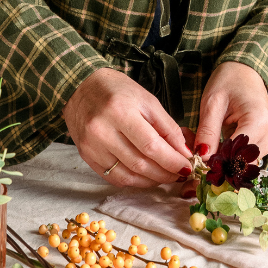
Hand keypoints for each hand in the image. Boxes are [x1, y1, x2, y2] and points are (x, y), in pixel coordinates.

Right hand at [63, 68, 193, 187]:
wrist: (80, 87)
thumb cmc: (116, 90)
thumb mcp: (147, 100)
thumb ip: (168, 128)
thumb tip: (184, 154)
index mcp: (119, 111)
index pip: (151, 146)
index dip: (172, 161)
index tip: (187, 167)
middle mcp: (101, 130)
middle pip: (140, 164)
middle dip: (165, 174)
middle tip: (179, 174)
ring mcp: (91, 145)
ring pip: (128, 176)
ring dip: (152, 180)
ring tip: (165, 175)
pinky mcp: (86, 156)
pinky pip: (113, 178)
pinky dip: (134, 181)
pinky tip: (145, 176)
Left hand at [193, 61, 267, 161]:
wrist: (246, 72)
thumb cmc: (228, 81)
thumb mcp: (212, 103)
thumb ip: (207, 131)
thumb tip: (202, 157)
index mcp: (258, 122)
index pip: (237, 155)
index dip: (216, 160)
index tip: (196, 159)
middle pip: (241, 162)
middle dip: (218, 161)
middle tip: (197, 151)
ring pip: (243, 164)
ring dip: (223, 160)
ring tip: (206, 145)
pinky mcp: (265, 143)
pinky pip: (246, 158)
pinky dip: (230, 156)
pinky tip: (216, 146)